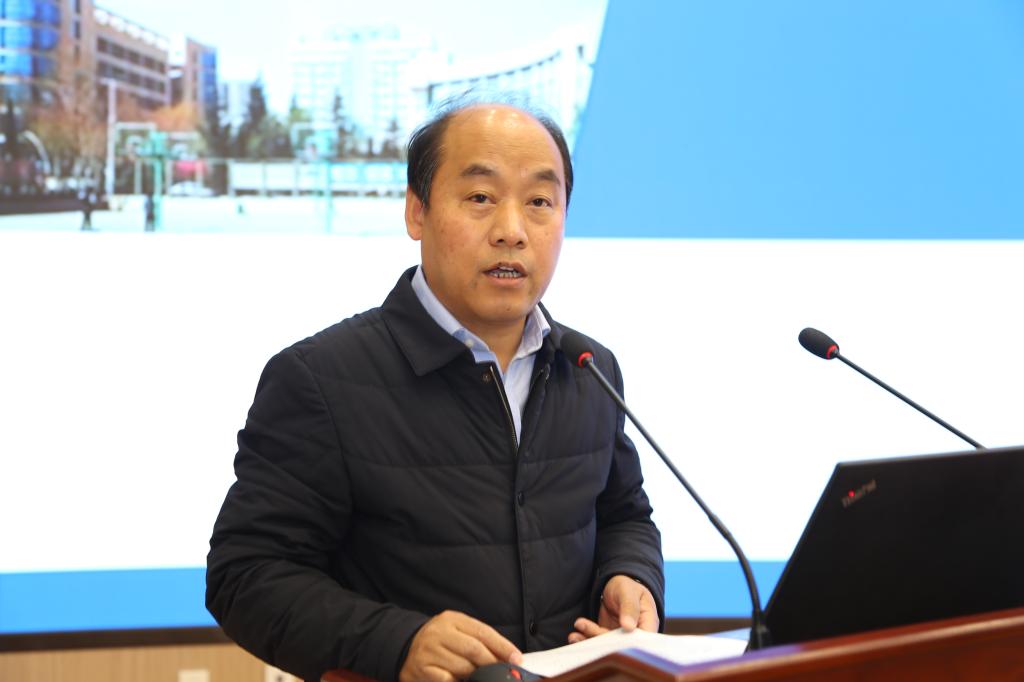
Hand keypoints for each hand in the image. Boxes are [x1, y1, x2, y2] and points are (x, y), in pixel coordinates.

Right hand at [399, 610, 522, 681]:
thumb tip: (506, 657)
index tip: (517, 658)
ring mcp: (429, 652)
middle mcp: (439, 633)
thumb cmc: (439, 642)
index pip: (482, 632)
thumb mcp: (457, 632)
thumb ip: (478, 641)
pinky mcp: (423, 670)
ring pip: (463, 667)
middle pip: (474, 649)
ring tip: (483, 677)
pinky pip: (448, 680)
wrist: (405, 648)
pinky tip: (465, 681)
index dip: (502, 646)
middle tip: (504, 672)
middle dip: (493, 663)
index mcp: (451, 619)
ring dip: (477, 676)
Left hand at [568, 575, 658, 642]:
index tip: (608, 639)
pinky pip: (597, 641)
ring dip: (590, 641)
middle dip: (601, 641)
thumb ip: (629, 608)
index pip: (641, 641)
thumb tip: (628, 626)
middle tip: (584, 631)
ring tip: (574, 635)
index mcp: (648, 624)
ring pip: (606, 645)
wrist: (616, 585)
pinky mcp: (608, 636)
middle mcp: (635, 634)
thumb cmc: (627, 586)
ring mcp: (620, 636)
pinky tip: (575, 635)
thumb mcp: (628, 592)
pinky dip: (586, 638)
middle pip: (621, 645)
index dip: (627, 644)